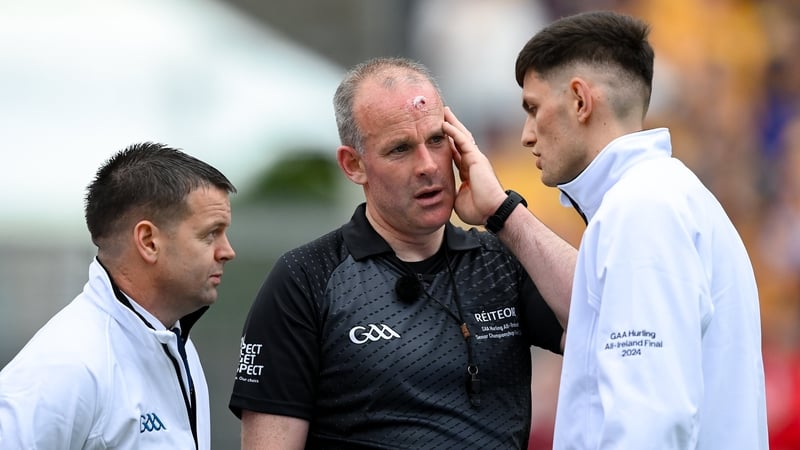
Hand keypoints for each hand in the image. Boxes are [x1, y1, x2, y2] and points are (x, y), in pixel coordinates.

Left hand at [443, 107, 506, 224]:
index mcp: (468, 172)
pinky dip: (453, 131)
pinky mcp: (476, 158)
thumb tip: (441, 193)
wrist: (491, 211)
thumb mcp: (458, 199)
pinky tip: (444, 123)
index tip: (438, 136)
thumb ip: (452, 191)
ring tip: (443, 112)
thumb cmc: (478, 210)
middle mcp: (472, 162)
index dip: (447, 144)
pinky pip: (463, 140)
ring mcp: (475, 158)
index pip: (455, 154)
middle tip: (442, 116)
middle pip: (460, 140)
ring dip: (452, 123)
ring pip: (462, 135)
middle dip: (452, 127)